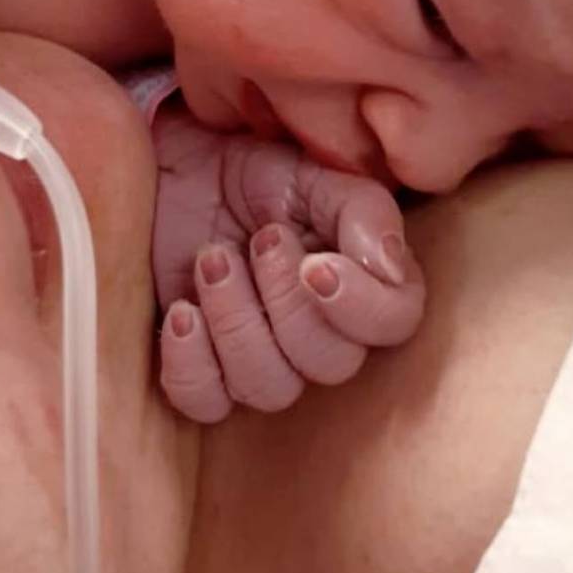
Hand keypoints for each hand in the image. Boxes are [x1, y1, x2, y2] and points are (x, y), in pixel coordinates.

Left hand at [153, 106, 425, 422]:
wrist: (178, 169)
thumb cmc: (254, 173)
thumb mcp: (313, 174)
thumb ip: (363, 211)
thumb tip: (389, 268)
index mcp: (365, 284)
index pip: (393, 324)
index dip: (360, 307)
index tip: (316, 264)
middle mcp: (322, 335)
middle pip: (330, 364)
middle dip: (287, 302)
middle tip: (260, 240)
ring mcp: (262, 359)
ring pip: (269, 388)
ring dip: (236, 321)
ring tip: (212, 258)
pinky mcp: (204, 370)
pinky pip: (206, 402)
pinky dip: (191, 363)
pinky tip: (182, 312)